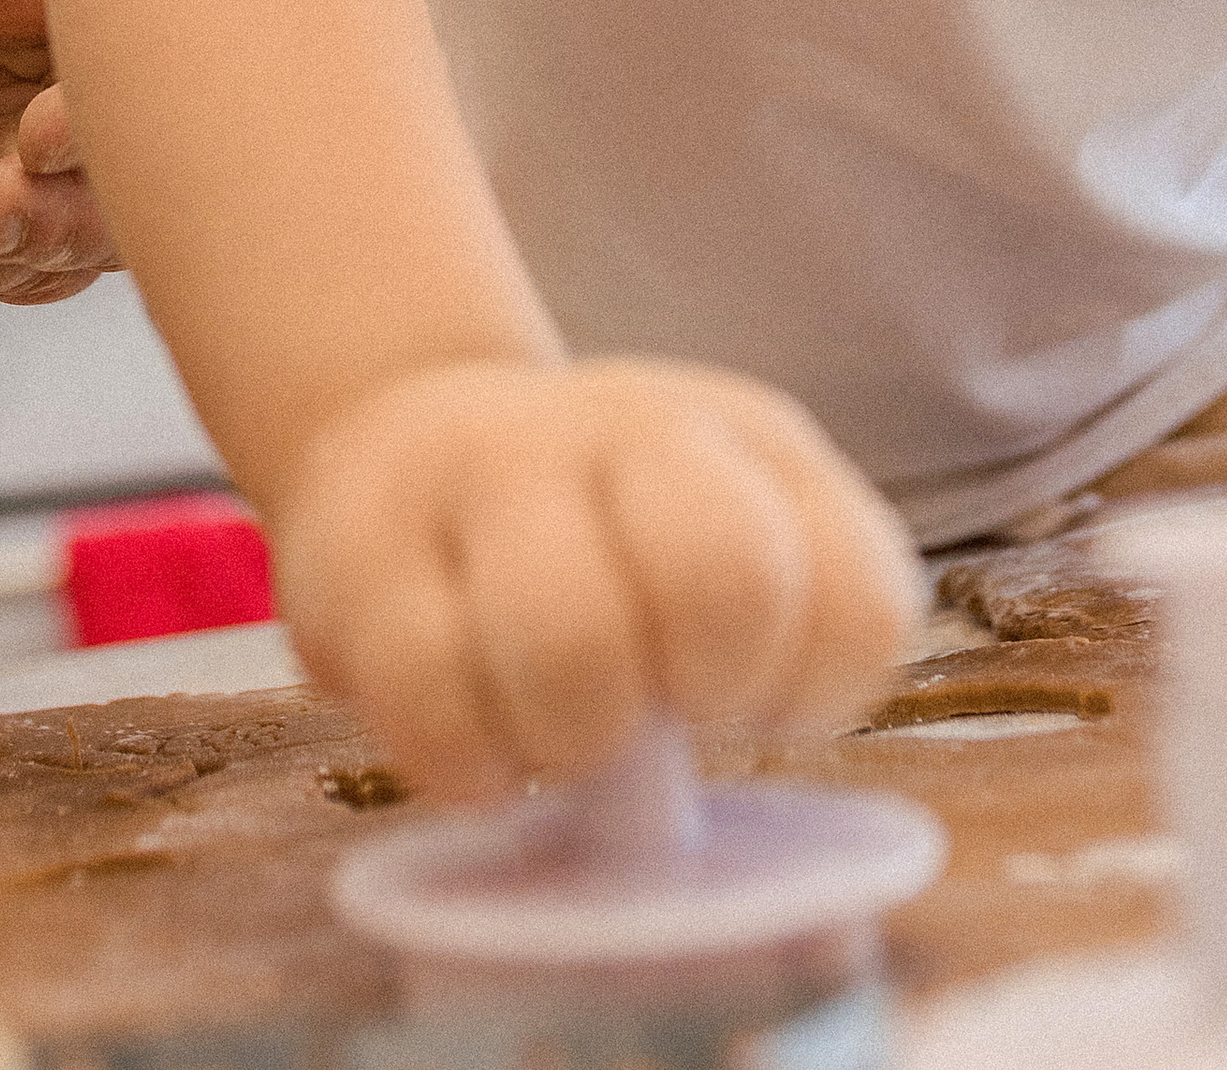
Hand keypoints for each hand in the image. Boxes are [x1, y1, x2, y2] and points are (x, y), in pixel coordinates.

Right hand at [272, 356, 923, 799]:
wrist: (407, 437)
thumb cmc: (593, 545)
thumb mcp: (713, 560)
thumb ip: (759, 655)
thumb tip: (686, 800)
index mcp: (755, 447)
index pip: (861, 601)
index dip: (808, 695)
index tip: (743, 697)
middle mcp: (635, 426)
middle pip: (725, 581)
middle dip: (691, 691)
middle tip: (643, 710)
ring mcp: (493, 461)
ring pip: (569, 643)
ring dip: (564, 738)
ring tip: (547, 724)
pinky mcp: (365, 530)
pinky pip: (431, 696)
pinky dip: (461, 760)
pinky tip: (469, 729)